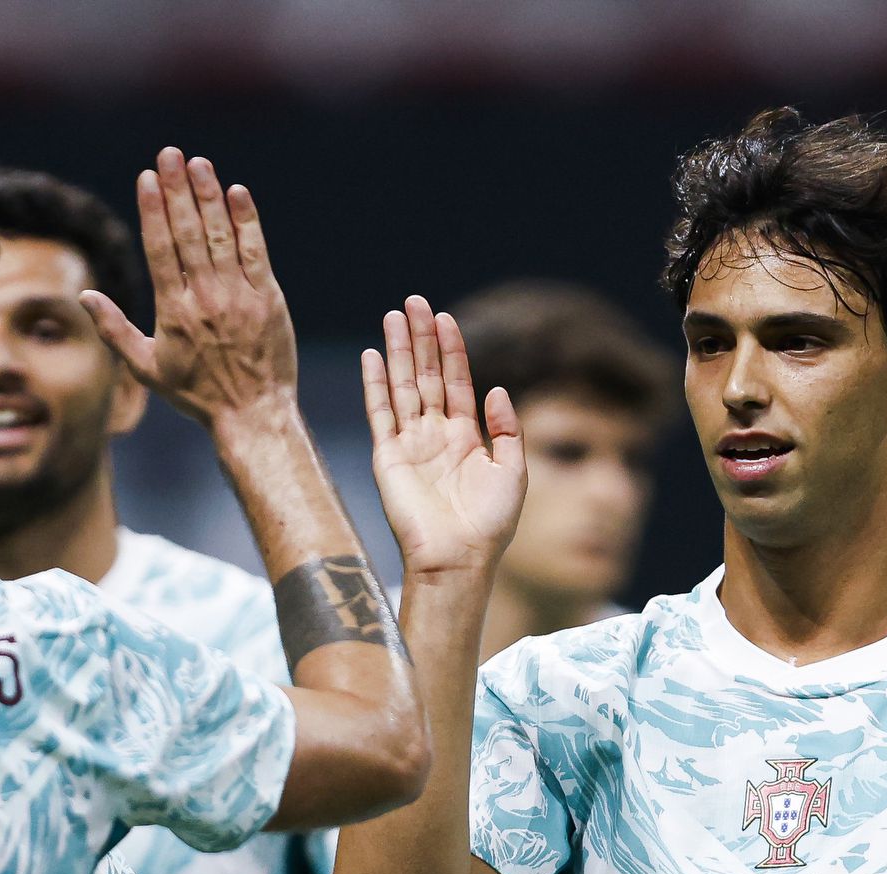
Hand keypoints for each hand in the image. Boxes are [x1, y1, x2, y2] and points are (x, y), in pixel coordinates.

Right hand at [82, 149, 297, 429]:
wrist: (252, 413)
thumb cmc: (196, 394)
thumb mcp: (147, 368)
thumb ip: (114, 329)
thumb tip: (84, 295)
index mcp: (173, 311)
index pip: (160, 249)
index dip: (154, 210)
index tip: (147, 178)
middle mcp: (204, 298)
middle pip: (188, 233)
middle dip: (178, 190)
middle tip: (170, 153)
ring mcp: (238, 296)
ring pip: (221, 236)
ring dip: (209, 196)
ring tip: (198, 163)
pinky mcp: (268, 298)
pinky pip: (256, 251)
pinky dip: (246, 221)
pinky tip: (237, 193)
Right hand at [361, 296, 524, 577]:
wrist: (459, 559)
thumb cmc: (489, 525)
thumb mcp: (513, 472)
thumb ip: (506, 429)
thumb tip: (496, 388)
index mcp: (465, 438)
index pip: (455, 382)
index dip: (451, 349)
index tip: (445, 317)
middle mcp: (435, 436)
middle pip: (426, 376)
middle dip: (421, 338)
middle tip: (414, 301)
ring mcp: (410, 445)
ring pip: (402, 386)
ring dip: (398, 351)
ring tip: (394, 316)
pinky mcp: (389, 458)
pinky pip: (380, 413)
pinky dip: (375, 384)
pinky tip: (373, 356)